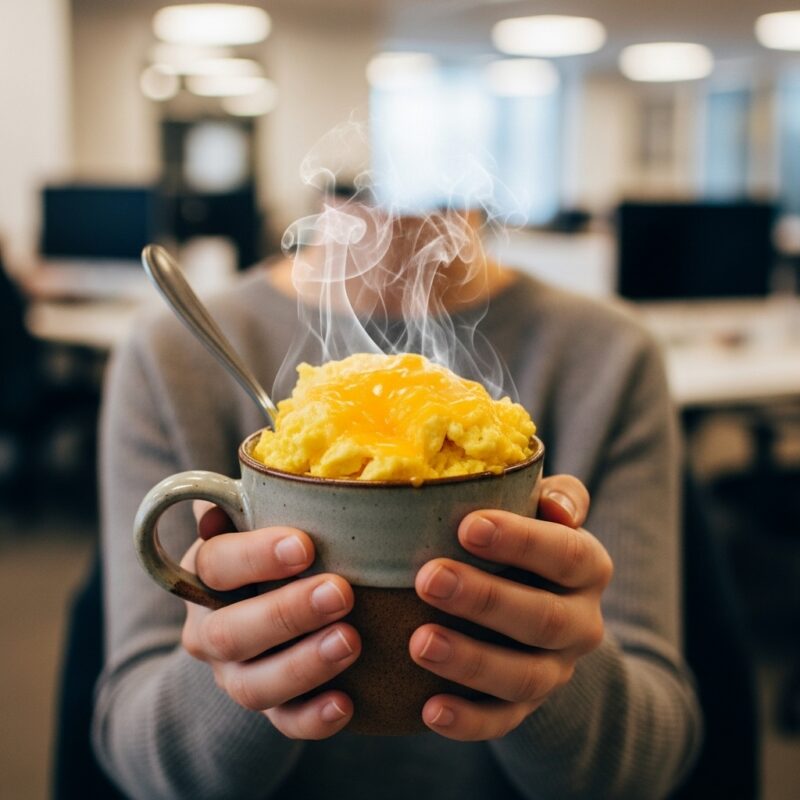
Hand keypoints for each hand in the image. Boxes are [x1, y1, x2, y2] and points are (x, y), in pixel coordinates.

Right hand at [179, 502, 360, 738]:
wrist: (265, 618)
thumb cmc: (277, 552)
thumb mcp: (264, 522)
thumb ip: (261, 503)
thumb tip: (255, 471)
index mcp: (205, 574)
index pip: (216, 563)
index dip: (256, 556)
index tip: (306, 545)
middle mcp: (210, 630)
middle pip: (230, 632)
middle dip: (286, 613)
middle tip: (340, 592)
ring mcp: (235, 675)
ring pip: (253, 685)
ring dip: (302, 665)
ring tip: (351, 642)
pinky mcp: (268, 710)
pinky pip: (283, 725)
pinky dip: (312, 719)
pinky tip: (347, 704)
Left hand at [410, 475, 612, 739]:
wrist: (538, 606)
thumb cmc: (524, 540)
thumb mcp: (544, 508)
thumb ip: (556, 495)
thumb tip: (554, 505)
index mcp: (588, 566)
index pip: (566, 553)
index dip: (522, 542)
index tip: (468, 525)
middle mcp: (582, 622)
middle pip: (544, 619)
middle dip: (486, 600)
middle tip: (430, 578)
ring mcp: (556, 670)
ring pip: (524, 676)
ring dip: (472, 661)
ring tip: (420, 642)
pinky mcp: (525, 706)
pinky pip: (502, 722)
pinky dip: (468, 722)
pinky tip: (429, 710)